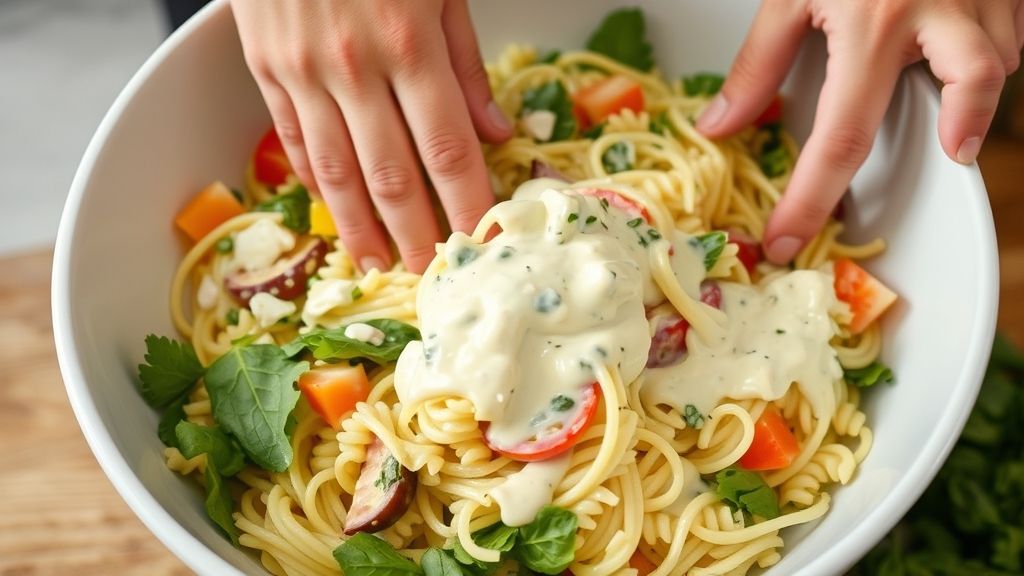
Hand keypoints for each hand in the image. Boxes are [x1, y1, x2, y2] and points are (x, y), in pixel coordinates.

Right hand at [231, 0, 512, 272]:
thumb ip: (466, 64)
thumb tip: (495, 133)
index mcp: (410, 45)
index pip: (448, 150)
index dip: (468, 205)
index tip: (484, 243)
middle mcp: (353, 68)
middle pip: (392, 176)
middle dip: (417, 234)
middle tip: (432, 275)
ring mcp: (302, 72)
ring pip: (335, 172)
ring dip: (360, 227)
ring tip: (377, 264)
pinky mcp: (264, 68)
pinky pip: (293, 140)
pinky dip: (315, 183)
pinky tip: (333, 211)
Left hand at [697, 0, 1022, 263]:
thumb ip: (758, 63)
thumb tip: (723, 126)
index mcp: (873, 22)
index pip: (840, 137)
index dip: (811, 199)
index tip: (789, 238)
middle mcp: (936, 12)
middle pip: (967, 95)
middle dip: (958, 136)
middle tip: (942, 161)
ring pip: (1001, 61)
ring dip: (978, 89)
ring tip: (951, 101)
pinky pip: (1013, 31)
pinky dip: (992, 51)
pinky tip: (964, 50)